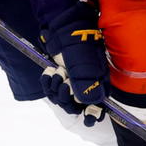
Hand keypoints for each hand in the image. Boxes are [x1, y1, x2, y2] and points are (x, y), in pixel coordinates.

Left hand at [40, 2, 106, 122]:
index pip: (97, 103)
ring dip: (55, 88)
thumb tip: (91, 104)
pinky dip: (48, 83)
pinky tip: (49, 73)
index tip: (88, 120)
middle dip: (66, 97)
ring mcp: (71, 78)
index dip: (93, 114)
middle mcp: (85, 81)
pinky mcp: (58, 74)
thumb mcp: (85, 63)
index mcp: (97, 80)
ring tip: (56, 74)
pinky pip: (51, 88)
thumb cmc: (78, 41)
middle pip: (75, 103)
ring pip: (61, 97)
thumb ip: (87, 86)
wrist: (63, 24)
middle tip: (63, 82)